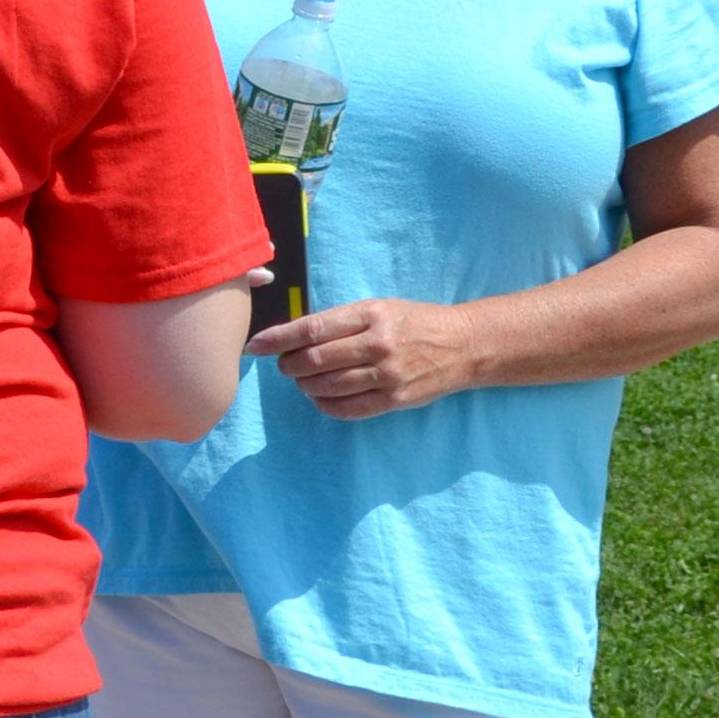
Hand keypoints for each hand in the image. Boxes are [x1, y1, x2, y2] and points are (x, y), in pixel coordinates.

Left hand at [247, 296, 480, 416]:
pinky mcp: (394, 399)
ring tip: (303, 380)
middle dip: (288, 366)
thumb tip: (293, 336)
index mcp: (371, 314)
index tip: (255, 345)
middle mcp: (377, 343)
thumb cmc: (414, 323)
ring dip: (304, 386)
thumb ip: (341, 321)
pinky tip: (320, 397)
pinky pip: (346, 409)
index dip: (278, 339)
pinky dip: (324, 405)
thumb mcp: (380, 308)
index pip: (312, 329)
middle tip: (283, 366)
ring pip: (326, 386)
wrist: (463, 345)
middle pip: (314, 361)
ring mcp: (387, 374)